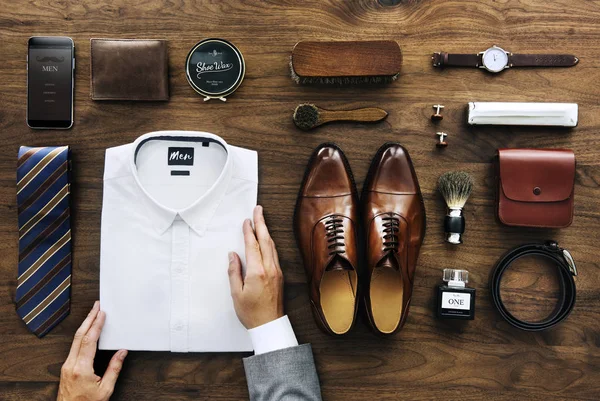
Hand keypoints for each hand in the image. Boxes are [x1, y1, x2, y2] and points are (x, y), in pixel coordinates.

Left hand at [57, 301, 127, 400]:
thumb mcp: (105, 390)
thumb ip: (114, 369)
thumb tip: (121, 353)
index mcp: (81, 369)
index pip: (89, 341)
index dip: (96, 325)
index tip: (102, 314)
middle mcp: (71, 365)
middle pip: (79, 336)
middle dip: (89, 318)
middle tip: (96, 306)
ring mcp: (66, 366)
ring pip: (75, 340)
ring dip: (84, 325)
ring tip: (93, 315)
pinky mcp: (65, 368)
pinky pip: (73, 346)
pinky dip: (81, 335)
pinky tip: (87, 332)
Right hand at [228, 205, 283, 328]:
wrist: (269, 325)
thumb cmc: (251, 312)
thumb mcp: (236, 293)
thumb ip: (234, 271)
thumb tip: (233, 255)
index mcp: (257, 272)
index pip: (252, 245)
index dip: (249, 231)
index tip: (246, 221)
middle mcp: (269, 269)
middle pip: (265, 240)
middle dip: (261, 223)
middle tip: (258, 209)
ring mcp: (277, 271)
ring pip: (272, 246)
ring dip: (266, 232)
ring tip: (261, 221)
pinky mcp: (280, 275)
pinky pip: (274, 254)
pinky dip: (270, 243)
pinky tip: (266, 240)